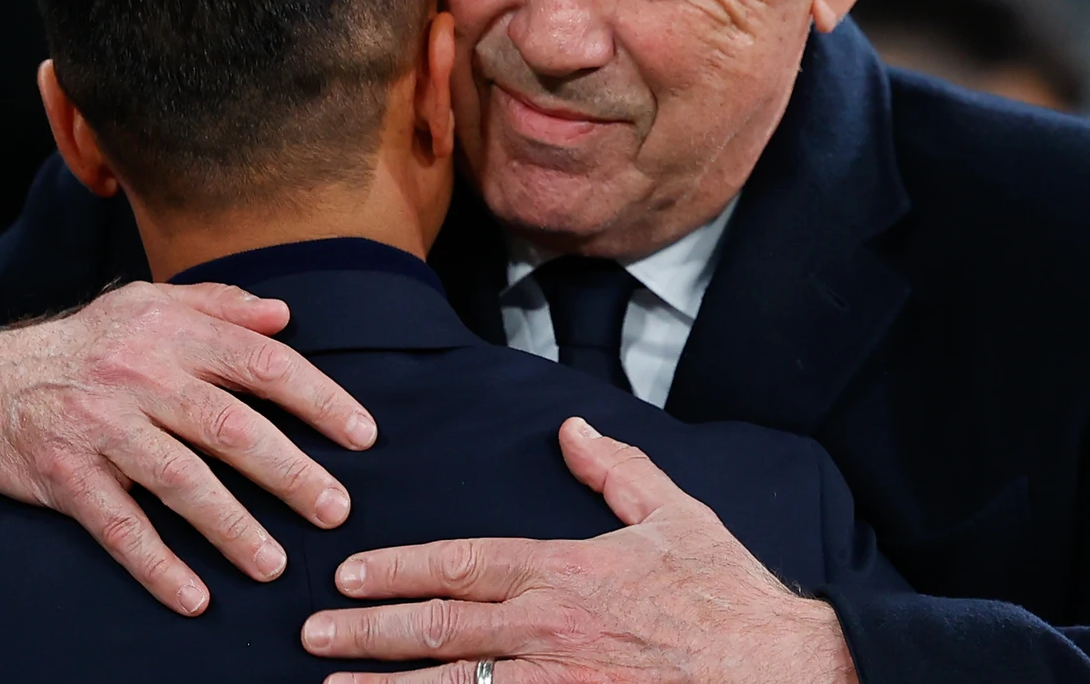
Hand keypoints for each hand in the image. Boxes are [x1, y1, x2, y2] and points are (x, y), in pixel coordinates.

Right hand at [0, 280, 376, 614]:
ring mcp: (102, 429)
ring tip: (275, 564)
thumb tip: (284, 316)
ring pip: (182, 483)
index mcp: (171, 333)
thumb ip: (219, 306)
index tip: (361, 435)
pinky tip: (195, 597)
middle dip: (291, 473)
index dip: (317, 399)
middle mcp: (140, 377)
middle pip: (231, 427)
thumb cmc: (84, 344)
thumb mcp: (147, 304)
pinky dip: (158, 566)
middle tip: (335, 509)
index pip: (260, 363)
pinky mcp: (67, 477)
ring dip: (234, 528)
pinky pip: (120, 528)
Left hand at [301, 418, 855, 683]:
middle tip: (312, 634)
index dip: (396, 569)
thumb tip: (571, 429)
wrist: (778, 668)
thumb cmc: (726, 593)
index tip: (348, 575)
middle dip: (366, 632)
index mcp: (565, 571)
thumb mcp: (674, 514)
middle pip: (438, 629)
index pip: (460, 564)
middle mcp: (548, 630)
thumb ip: (615, 469)